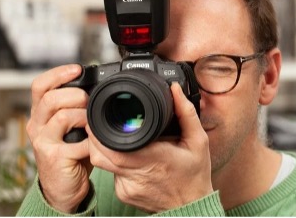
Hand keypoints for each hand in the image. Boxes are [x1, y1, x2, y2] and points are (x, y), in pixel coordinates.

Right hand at [27, 64, 91, 212]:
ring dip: (84, 117)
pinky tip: (94, 144)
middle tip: (90, 102)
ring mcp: (43, 142)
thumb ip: (77, 108)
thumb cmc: (70, 152)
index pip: (40, 85)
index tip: (78, 69)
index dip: (58, 73)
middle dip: (76, 96)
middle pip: (51, 98)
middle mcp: (37, 125)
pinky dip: (91, 141)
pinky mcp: (54, 158)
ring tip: (91, 123)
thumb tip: (98, 88)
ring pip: (62, 117)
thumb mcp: (70, 126)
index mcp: (41, 113)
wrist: (63, 186)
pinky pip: (77, 143)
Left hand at [87, 83, 212, 212]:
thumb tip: (175, 90)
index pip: (110, 145)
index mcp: (152, 159)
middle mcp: (135, 175)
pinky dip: (118, 163)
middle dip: (97, 136)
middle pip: (99, 154)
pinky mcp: (123, 194)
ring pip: (103, 163)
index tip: (100, 116)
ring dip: (108, 149)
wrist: (192, 208)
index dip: (98, 131)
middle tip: (104, 122)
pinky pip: (111, 174)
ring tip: (124, 140)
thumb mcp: (198, 141)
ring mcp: (126, 188)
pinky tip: (134, 159)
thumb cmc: (195, 176)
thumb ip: (186, 114)